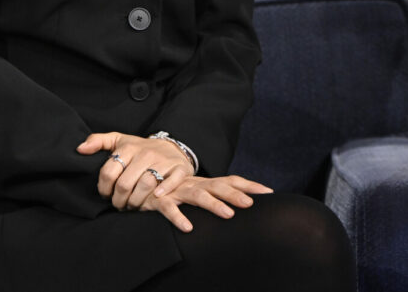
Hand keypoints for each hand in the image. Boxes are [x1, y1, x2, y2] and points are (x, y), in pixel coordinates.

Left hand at [77, 132, 193, 210]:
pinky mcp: (178, 168)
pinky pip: (170, 182)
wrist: (171, 147)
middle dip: (119, 200)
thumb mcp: (119, 140)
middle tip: (119, 205)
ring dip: (136, 202)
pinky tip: (155, 198)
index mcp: (128, 147)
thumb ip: (98, 141)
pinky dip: (163, 192)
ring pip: (146, 185)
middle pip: (125, 183)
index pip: (109, 171)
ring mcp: (162, 160)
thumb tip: (79, 149)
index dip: (104, 188)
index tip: (106, 195)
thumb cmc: (140, 148)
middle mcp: (145, 153)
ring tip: (132, 206)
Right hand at [141, 175, 273, 232]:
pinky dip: (178, 218)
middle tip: (251, 204)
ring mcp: (177, 191)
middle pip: (218, 186)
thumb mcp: (194, 190)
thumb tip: (238, 203)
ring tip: (228, 214)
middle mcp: (193, 184)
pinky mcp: (160, 200)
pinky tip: (188, 228)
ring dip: (213, 204)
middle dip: (235, 195)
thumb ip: (212, 194)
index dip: (248, 185)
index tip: (268, 192)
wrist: (138, 178)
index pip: (230, 180)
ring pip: (197, 196)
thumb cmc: (171, 190)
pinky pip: (169, 209)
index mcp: (203, 182)